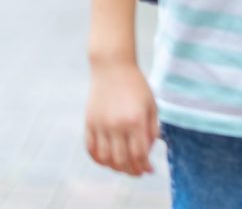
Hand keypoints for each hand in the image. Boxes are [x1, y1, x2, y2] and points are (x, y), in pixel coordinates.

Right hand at [85, 60, 157, 175]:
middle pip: (122, 160)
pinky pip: (91, 149)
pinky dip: (99, 160)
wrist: (113, 68)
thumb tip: (149, 152)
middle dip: (131, 171)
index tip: (149, 170)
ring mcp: (100, 125)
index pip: (139, 154)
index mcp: (135, 120)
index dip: (144, 166)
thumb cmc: (136, 86)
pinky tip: (108, 160)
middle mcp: (117, 125)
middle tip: (138, 172)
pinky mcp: (89, 123)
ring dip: (115, 168)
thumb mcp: (151, 105)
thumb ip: (152, 129)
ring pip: (105, 159)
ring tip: (124, 167)